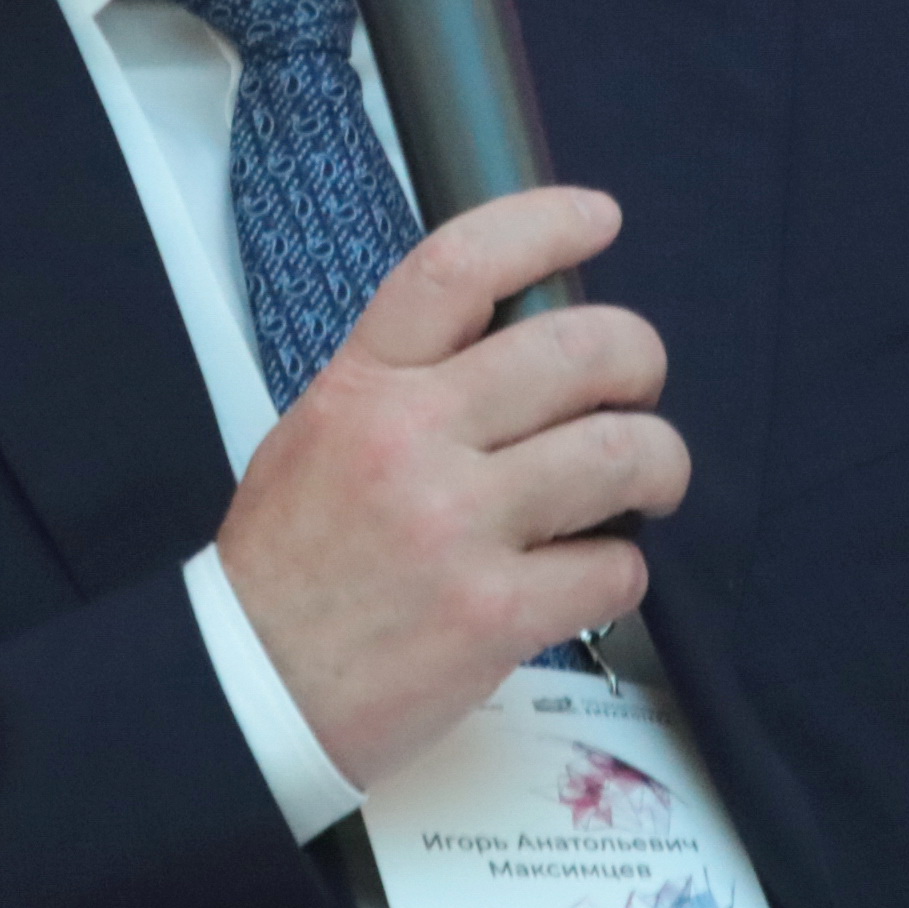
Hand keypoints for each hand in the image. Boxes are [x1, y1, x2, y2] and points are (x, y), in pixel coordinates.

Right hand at [216, 186, 688, 787]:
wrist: (249, 689)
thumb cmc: (287, 566)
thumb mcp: (316, 436)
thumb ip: (403, 384)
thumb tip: (510, 346)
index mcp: (363, 386)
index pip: (460, 266)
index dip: (544, 224)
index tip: (598, 219)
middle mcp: (413, 442)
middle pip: (579, 348)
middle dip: (639, 358)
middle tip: (639, 386)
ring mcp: (458, 528)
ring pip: (620, 451)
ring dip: (659, 462)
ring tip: (650, 480)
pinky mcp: (496, 615)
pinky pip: (615, 568)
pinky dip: (624, 571)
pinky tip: (595, 576)